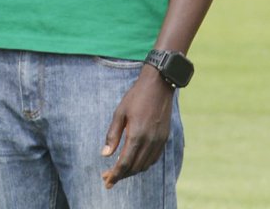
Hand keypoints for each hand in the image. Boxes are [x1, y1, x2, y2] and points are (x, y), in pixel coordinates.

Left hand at [100, 67, 174, 188]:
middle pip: (135, 167)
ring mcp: (159, 141)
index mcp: (137, 135)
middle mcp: (150, 141)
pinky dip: (143, 165)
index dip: (115, 174)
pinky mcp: (164, 138)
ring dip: (132, 171)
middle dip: (121, 175)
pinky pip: (153, 159)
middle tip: (108, 177)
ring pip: (145, 165)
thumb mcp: (120, 113)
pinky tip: (134, 163)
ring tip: (119, 172)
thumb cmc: (136, 97)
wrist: (159, 86)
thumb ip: (113, 135)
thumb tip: (105, 154)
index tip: (106, 182)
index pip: (125, 163)